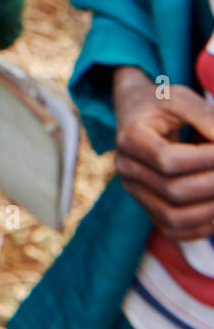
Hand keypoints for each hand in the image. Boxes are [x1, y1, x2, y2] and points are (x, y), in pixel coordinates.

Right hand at [115, 67, 213, 240]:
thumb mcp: (181, 98)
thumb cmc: (161, 105)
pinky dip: (202, 228)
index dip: (206, 159)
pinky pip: (173, 230)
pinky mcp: (145, 206)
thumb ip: (206, 116)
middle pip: (174, 191)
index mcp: (129, 138)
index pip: (168, 161)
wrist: (136, 113)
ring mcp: (134, 190)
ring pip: (173, 218)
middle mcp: (125, 168)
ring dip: (211, 210)